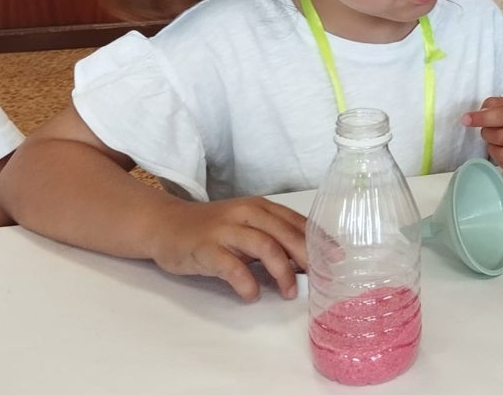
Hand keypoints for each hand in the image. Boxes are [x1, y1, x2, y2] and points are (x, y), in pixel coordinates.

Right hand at [148, 196, 308, 302]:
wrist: (165, 225)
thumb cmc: (211, 230)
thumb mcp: (245, 227)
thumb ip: (272, 238)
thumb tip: (305, 262)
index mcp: (259, 207)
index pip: (296, 221)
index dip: (318, 240)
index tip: (336, 258)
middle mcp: (246, 214)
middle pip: (284, 232)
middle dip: (306, 255)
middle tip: (319, 277)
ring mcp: (225, 230)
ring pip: (264, 245)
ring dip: (281, 270)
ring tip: (289, 292)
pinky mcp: (206, 248)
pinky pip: (231, 266)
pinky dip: (246, 282)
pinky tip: (252, 295)